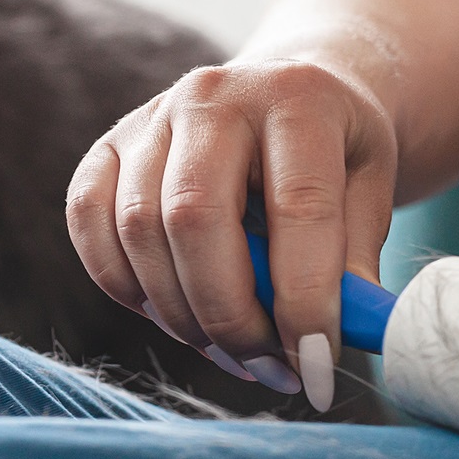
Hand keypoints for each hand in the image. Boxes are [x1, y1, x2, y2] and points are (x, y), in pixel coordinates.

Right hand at [65, 59, 397, 410]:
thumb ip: (352, 263)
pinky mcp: (107, 147)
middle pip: (194, 218)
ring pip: (137, 230)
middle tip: (267, 365)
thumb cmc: (335, 153)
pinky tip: (173, 312)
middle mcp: (212, 97)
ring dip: (180, 314)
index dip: (305, 299)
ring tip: (230, 349)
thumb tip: (319, 349)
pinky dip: (124, 285)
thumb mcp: (370, 192)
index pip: (298, 208)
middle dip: (229, 315)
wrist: (286, 93)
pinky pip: (89, 224)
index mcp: (296, 98)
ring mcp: (150, 117)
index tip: (317, 366)